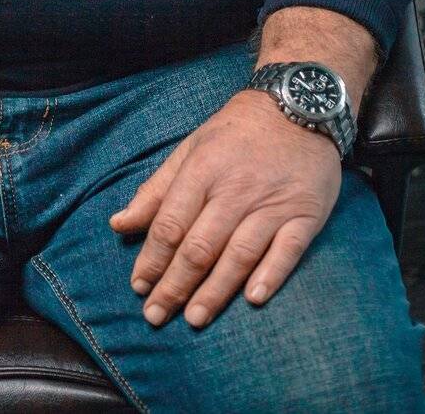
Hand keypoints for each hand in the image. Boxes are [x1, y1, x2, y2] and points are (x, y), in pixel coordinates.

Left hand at [108, 89, 341, 328]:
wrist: (298, 107)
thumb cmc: (236, 133)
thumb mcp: (190, 149)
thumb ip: (156, 190)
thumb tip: (118, 224)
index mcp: (202, 171)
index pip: (170, 223)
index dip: (151, 259)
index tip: (138, 287)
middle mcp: (235, 190)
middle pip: (200, 246)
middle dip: (174, 285)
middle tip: (156, 316)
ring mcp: (272, 203)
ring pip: (239, 254)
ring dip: (215, 291)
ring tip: (194, 319)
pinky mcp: (305, 214)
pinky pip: (287, 250)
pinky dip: (271, 275)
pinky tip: (253, 299)